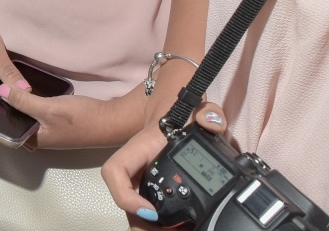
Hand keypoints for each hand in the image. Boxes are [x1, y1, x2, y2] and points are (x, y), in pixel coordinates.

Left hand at [0, 82, 142, 149]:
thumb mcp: (48, 108)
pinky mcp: (56, 121)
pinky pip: (35, 111)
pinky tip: (23, 88)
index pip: (5, 128)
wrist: (112, 120)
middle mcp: (38, 138)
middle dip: (3, 105)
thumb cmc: (80, 118)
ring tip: (3, 83)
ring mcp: (47, 130)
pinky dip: (28, 101)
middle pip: (14, 121)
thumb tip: (0, 91)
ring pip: (24, 115)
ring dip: (16, 102)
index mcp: (33, 141)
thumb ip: (23, 101)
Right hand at [103, 102, 226, 221]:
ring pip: (137, 211)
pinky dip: (163, 225)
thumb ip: (209, 114)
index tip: (151, 212)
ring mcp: (145, 178)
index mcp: (142, 149)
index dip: (125, 195)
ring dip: (152, 228)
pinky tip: (184, 229)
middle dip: (142, 225)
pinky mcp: (158, 187)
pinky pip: (154, 210)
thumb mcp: (200, 109)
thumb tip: (212, 124)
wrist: (180, 109)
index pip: (116, 171)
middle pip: (126, 202)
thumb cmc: (185, 110)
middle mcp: (138, 167)